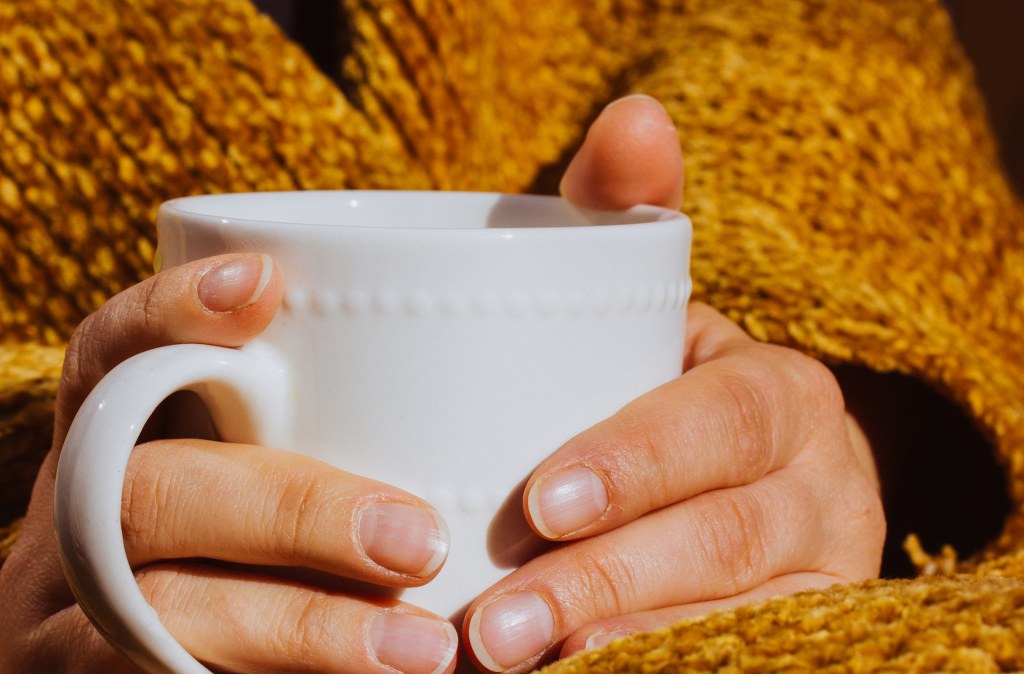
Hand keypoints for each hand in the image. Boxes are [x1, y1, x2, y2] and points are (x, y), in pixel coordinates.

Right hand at [0, 255, 459, 672]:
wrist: (169, 663)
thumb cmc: (243, 567)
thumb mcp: (241, 485)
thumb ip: (302, 434)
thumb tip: (470, 367)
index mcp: (96, 448)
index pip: (103, 358)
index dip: (165, 313)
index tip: (263, 283)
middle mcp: (63, 532)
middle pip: (144, 496)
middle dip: (289, 512)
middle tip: (419, 541)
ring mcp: (59, 630)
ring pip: (158, 617)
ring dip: (301, 629)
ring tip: (423, 650)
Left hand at [461, 95, 884, 671]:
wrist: (719, 475)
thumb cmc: (652, 380)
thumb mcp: (639, 298)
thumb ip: (622, 213)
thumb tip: (635, 115)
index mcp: (780, 397)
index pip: (721, 428)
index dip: (639, 462)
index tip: (541, 502)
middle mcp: (821, 488)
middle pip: (726, 541)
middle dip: (608, 581)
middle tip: (495, 624)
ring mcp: (820, 578)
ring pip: (736, 620)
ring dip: (622, 642)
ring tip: (510, 661)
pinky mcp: (800, 637)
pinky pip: (735, 658)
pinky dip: (656, 665)